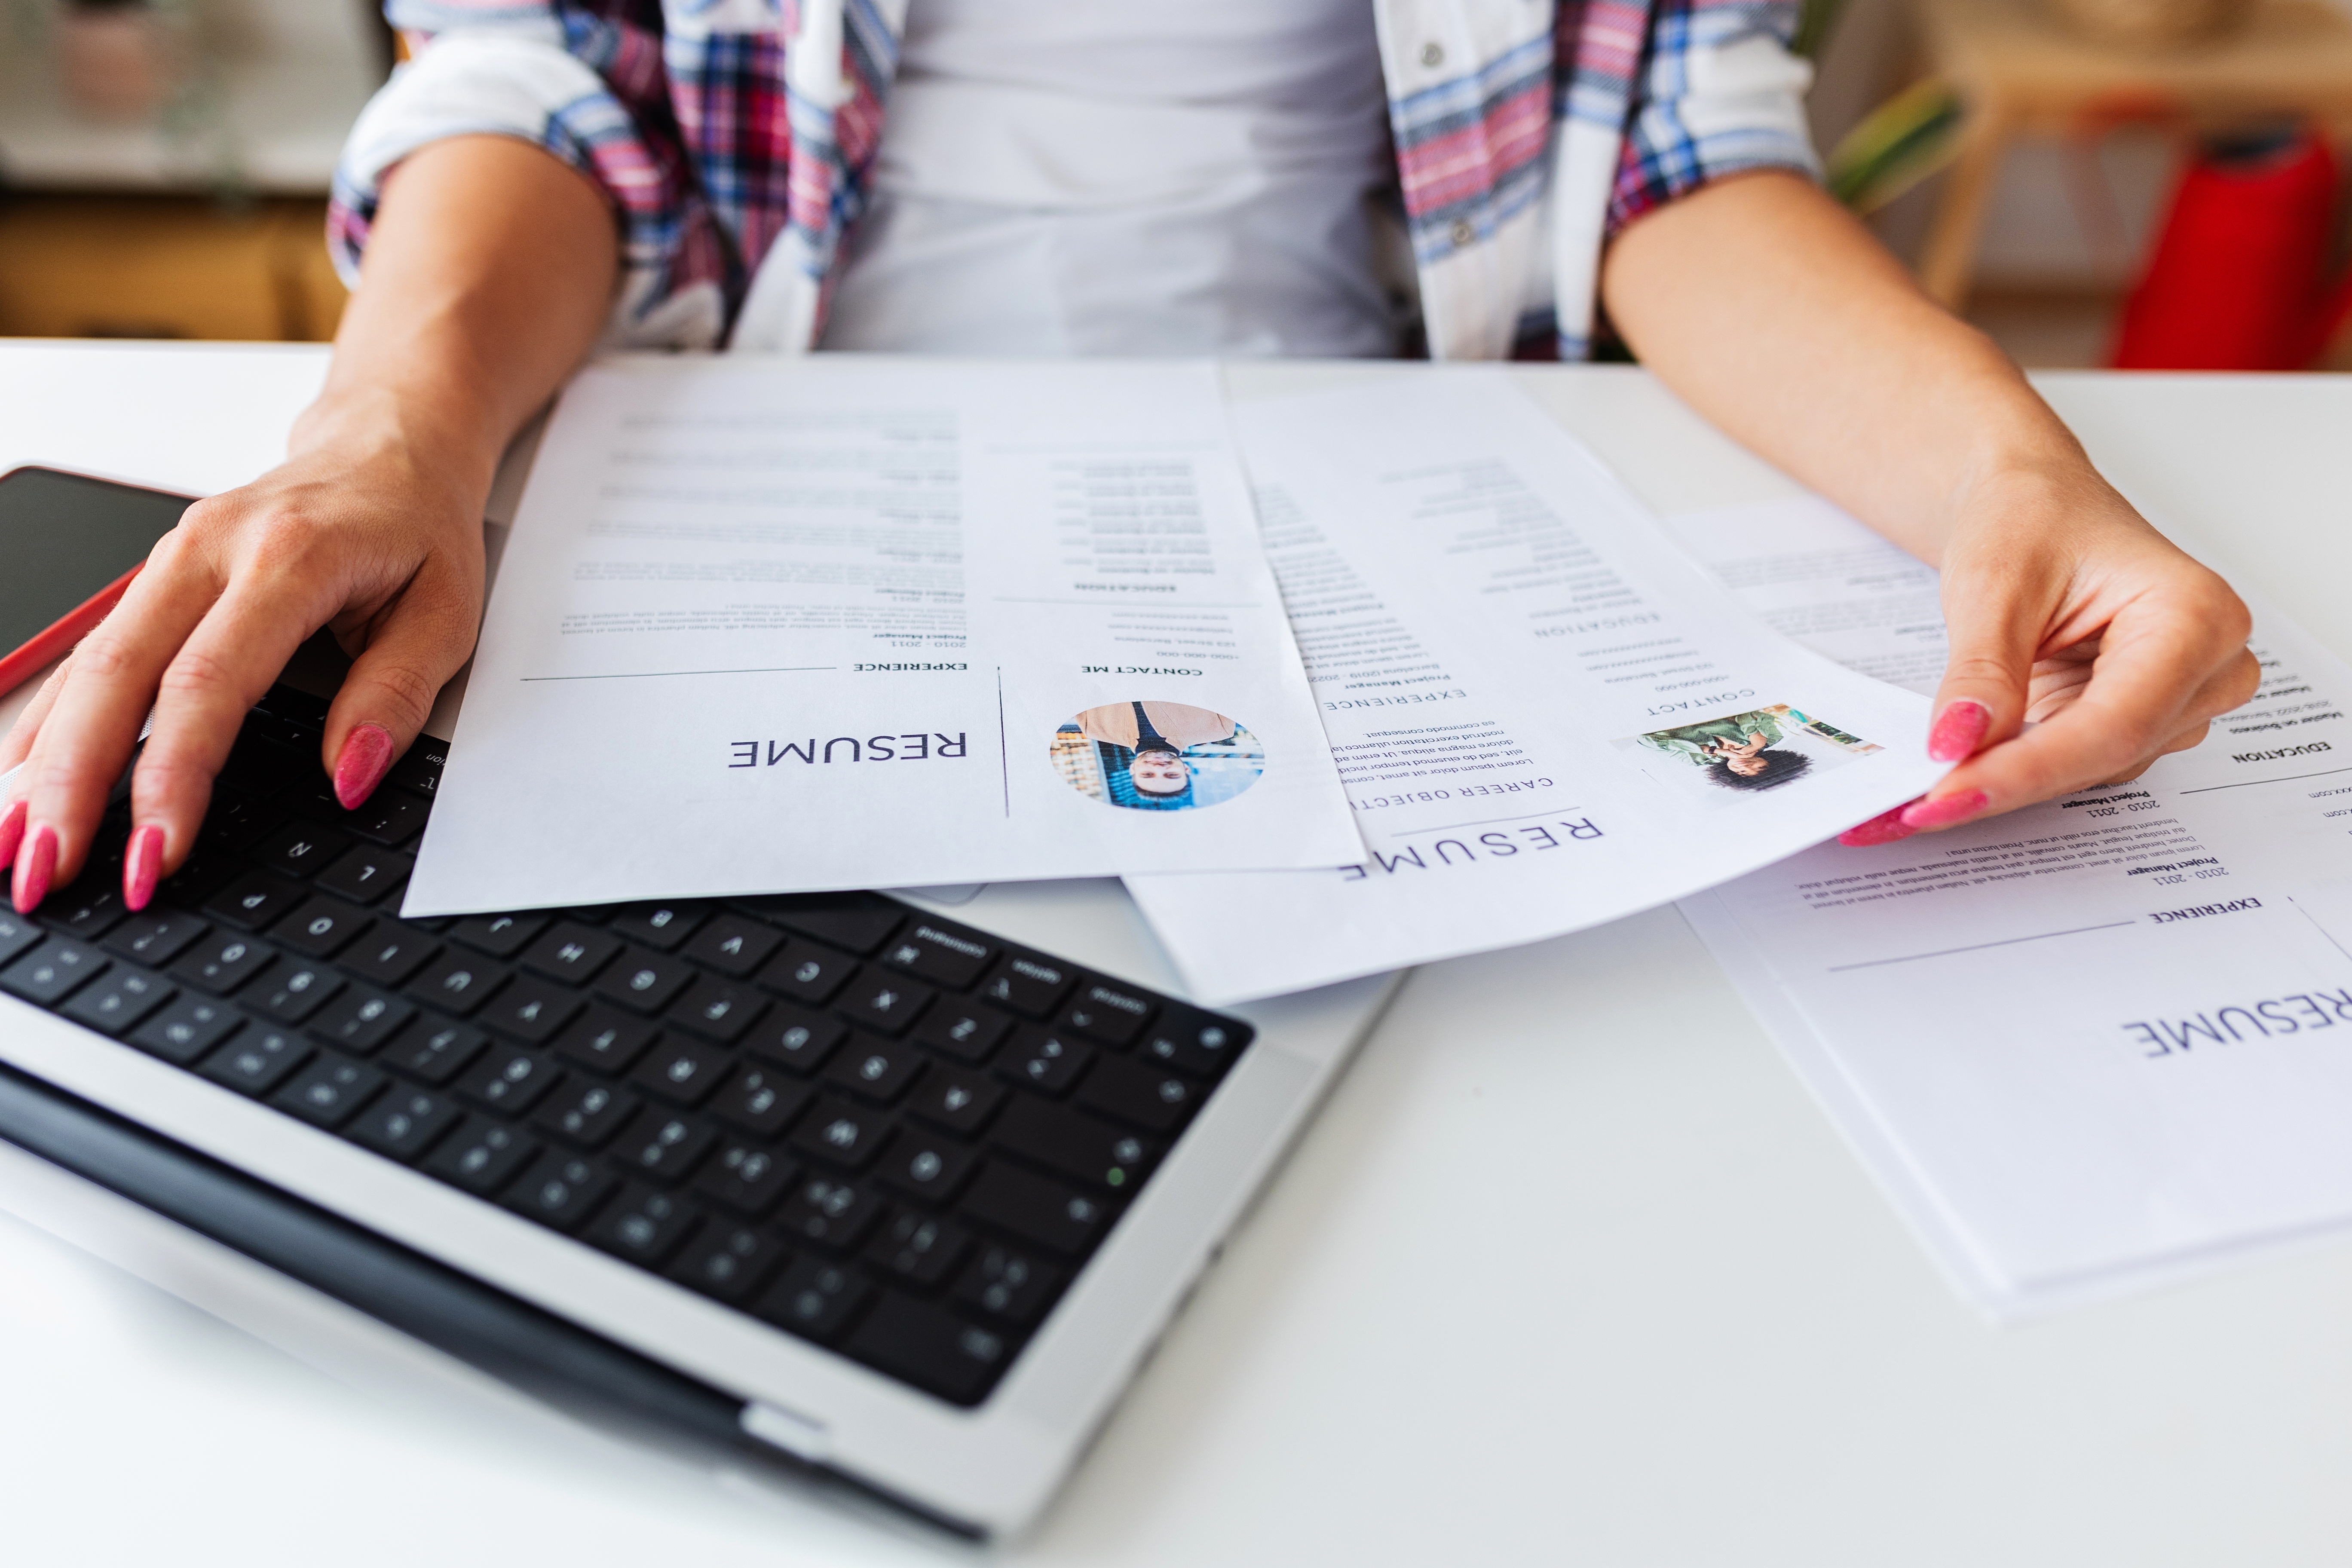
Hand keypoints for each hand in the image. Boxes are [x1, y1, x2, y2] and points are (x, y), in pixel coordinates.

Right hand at [0, 405, 488, 912]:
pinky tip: (20, 781)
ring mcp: (168, 559)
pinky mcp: (154, 578)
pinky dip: (51, 722)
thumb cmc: (417, 527)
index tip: (156, 853)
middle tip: (49, 870)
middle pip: (118, 677)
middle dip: (74, 784)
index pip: (210, 683)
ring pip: (86, 667)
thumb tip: (348, 777)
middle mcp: (208, 550)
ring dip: (42, 761)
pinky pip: (89, 655)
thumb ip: (397, 696)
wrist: (390, 444)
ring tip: (10, 846)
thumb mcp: (447, 613)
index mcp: (287, 557)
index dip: (173, 776)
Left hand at [1839, 466, 2258, 846]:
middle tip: (1912, 809)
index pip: (2114, 723)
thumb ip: (1983, 670)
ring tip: (1920, 791)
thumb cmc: (2031, 516)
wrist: (2033, 504)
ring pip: (2087, 769)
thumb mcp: (1994, 583)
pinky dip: (2011, 769)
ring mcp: (2177, 699)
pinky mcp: (2136, 718)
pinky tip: (1956, 772)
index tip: (1949, 795)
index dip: (2028, 769)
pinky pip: (2073, 761)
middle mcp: (2207, 667)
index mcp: (2195, 616)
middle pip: (2105, 755)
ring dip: (2004, 781)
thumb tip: (1959, 747)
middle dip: (2005, 783)